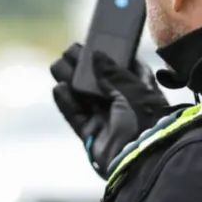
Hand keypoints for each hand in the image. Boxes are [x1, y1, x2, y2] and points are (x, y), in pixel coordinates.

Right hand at [50, 44, 172, 178]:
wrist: (141, 157)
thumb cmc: (144, 120)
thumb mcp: (132, 89)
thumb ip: (112, 71)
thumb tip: (96, 55)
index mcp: (142, 91)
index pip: (126, 69)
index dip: (111, 56)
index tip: (96, 44)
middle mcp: (124, 104)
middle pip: (100, 82)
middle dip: (84, 67)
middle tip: (69, 52)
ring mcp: (106, 120)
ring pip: (84, 97)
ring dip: (71, 81)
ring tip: (57, 65)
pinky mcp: (92, 134)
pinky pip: (76, 116)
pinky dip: (66, 103)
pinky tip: (58, 88)